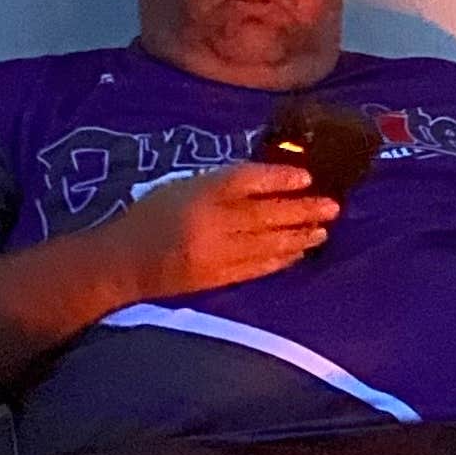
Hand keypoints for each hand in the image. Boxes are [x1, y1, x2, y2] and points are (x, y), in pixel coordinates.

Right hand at [108, 160, 337, 301]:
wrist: (123, 262)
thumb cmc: (152, 216)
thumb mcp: (180, 186)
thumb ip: (220, 183)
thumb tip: (269, 180)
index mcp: (197, 193)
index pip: (244, 180)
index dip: (278, 178)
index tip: (307, 176)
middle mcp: (209, 223)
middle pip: (265, 214)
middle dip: (302, 210)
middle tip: (333, 206)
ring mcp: (215, 253)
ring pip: (267, 243)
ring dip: (300, 236)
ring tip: (324, 229)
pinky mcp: (217, 278)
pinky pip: (258, 267)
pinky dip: (282, 258)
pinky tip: (299, 252)